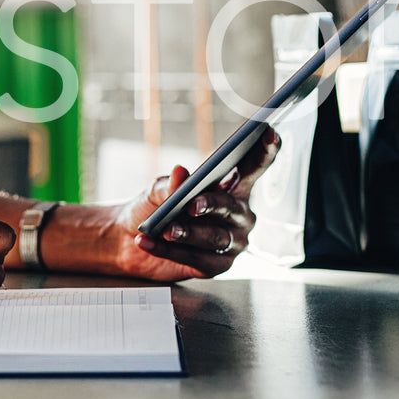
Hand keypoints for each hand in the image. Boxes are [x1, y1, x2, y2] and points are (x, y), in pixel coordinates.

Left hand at [106, 130, 279, 281]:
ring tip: (166, 229)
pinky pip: (196, 259)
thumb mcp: (157, 190)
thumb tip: (180, 173)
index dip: (264, 151)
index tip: (268, 132)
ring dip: (188, 233)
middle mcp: (238, 215)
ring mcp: (231, 242)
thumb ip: (169, 183)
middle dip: (212, 204)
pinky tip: (149, 242)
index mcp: (231, 188)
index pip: (253, 167)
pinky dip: (171, 251)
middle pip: (231, 208)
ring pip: (215, 238)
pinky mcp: (216, 266)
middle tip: (191, 204)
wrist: (130, 239)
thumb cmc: (153, 207)